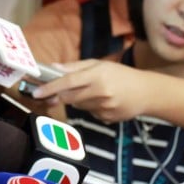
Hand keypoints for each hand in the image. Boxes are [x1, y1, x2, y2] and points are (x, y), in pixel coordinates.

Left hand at [30, 61, 149, 122]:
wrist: (147, 92)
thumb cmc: (122, 74)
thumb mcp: (100, 64)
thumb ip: (75, 67)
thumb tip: (53, 68)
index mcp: (98, 75)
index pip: (68, 81)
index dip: (50, 87)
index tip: (37, 92)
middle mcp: (101, 92)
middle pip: (69, 97)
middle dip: (60, 96)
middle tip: (56, 93)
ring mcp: (104, 108)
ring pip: (78, 106)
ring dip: (78, 100)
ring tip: (93, 92)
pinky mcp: (107, 119)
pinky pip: (89, 114)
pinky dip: (90, 108)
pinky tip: (104, 102)